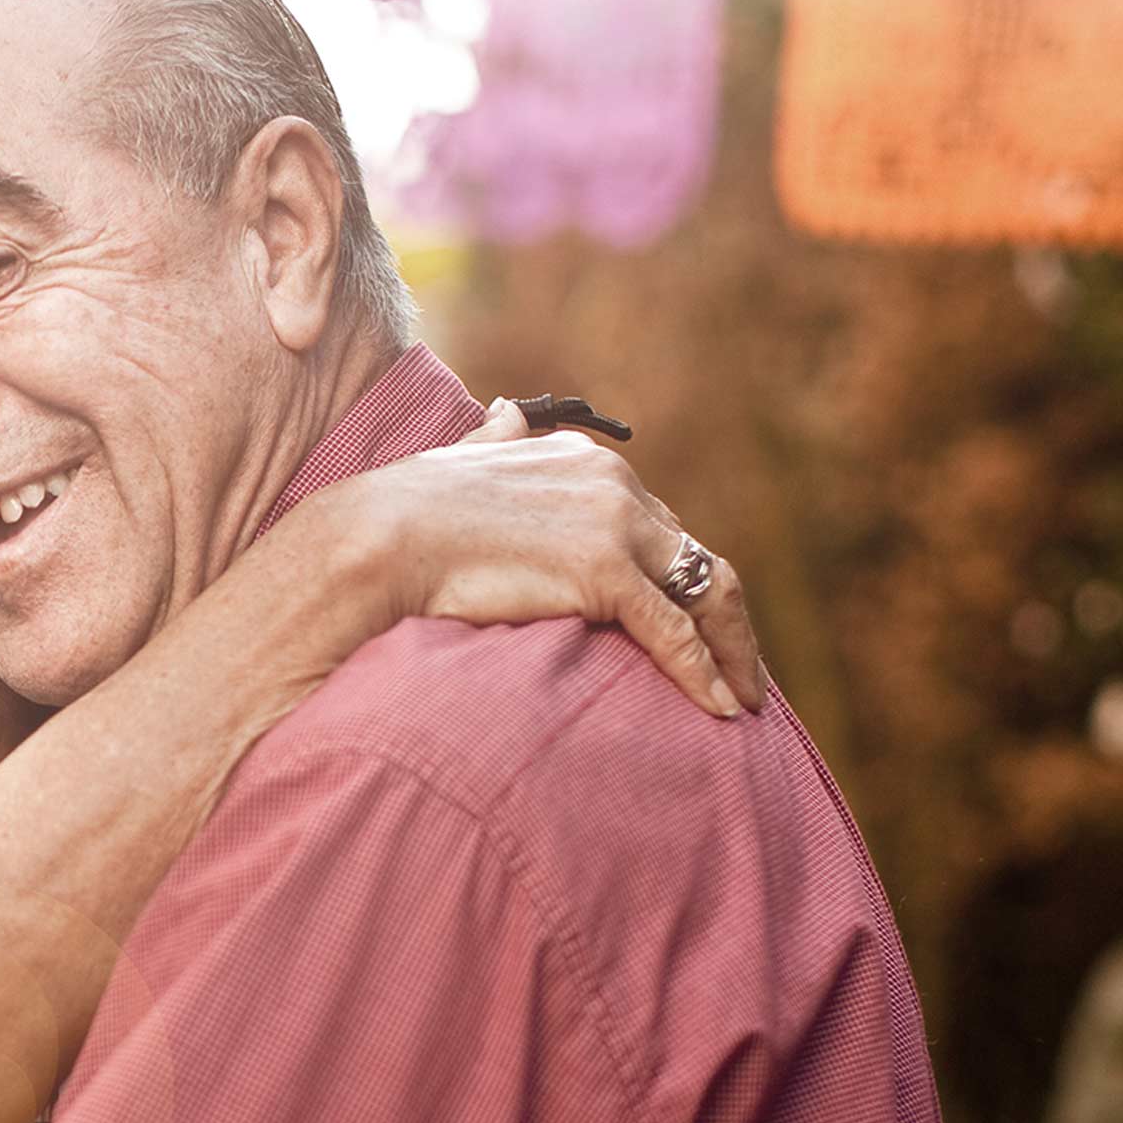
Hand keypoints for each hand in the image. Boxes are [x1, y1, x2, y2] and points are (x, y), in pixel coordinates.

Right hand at [307, 397, 766, 719]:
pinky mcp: (605, 573)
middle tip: (740, 669)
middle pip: (695, 557)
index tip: (697, 623)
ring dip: (733, 650)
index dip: (682, 578)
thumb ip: (498, 440)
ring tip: (744, 697)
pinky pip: (674, 631)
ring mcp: (614, 526)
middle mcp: (614, 483)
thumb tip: (508, 414)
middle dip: (723, 618)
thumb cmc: (404, 512)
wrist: (378, 538)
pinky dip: (705, 673)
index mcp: (587, 462)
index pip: (659, 526)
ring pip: (704, 592)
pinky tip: (721, 708)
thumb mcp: (465, 460)